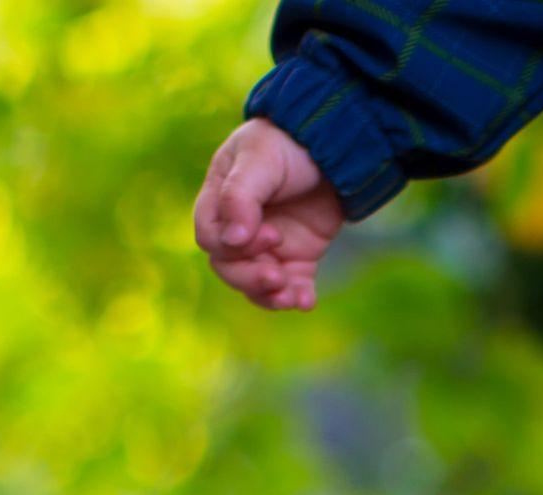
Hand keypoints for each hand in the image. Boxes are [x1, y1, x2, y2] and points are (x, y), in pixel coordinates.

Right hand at [194, 119, 343, 311]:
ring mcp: (269, 247)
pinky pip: (291, 285)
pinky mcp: (298, 258)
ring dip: (271, 296)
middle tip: (277, 275)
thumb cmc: (285, 145)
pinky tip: (306, 302)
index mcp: (219, 202)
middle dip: (251, 277)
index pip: (211, 238)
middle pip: (229, 268)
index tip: (271, 233)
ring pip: (257, 284)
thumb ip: (240, 196)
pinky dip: (298, 297)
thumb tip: (232, 240)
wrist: (331, 148)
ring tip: (291, 299)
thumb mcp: (258, 160)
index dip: (233, 247)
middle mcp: (240, 229)